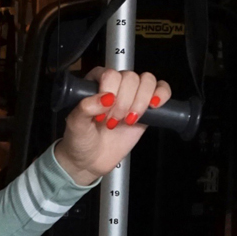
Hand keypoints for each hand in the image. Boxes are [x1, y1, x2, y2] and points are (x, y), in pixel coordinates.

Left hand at [54, 67, 171, 184]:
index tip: (103, 113)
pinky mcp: (146, 107)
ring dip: (140, 102)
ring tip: (129, 120)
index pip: (111, 74)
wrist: (90, 160)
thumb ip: (85, 108)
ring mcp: (132, 95)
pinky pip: (161, 90)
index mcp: (96, 82)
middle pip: (131, 77)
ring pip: (147, 81)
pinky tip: (153, 106)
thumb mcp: (75, 125)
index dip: (110, 94)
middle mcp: (115, 85)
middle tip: (112, 121)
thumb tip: (106, 98)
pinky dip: (161, 95)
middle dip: (124, 103)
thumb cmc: (79, 140)